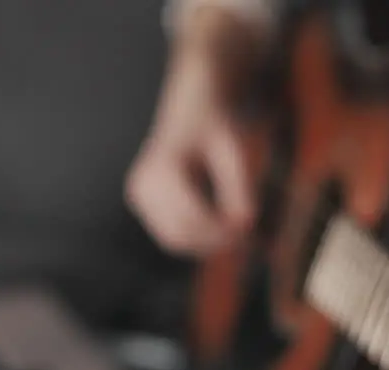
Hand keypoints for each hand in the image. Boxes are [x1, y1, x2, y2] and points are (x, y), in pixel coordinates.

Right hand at [124, 8, 261, 255]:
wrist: (191, 106)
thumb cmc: (216, 125)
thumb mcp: (235, 151)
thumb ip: (239, 188)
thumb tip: (245, 226)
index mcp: (162, 168)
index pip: (191, 220)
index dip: (221, 234)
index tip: (250, 232)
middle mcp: (142, 184)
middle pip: (180, 235)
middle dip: (214, 242)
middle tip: (247, 237)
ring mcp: (138, 195)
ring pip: (174, 240)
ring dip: (205, 242)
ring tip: (235, 229)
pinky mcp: (142, 203)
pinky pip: (170, 234)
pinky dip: (196, 236)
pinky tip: (218, 222)